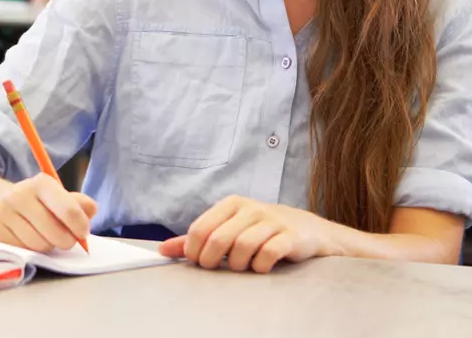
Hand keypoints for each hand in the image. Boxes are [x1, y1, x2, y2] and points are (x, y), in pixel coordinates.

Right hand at [0, 173, 96, 252]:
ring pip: (40, 246)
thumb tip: (92, 210)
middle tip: (66, 239)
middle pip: (56, 234)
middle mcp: (19, 195)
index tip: (83, 232)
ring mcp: (3, 214)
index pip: (69, 210)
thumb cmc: (35, 203)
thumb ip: (77, 203)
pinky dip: (30, 251)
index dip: (81, 226)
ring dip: (48, 247)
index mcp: (41, 183)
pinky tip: (28, 240)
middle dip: (66, 241)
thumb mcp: (56, 196)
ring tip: (44, 237)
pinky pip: (23, 253)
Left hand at [159, 195, 340, 272]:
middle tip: (217, 268)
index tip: (199, 262)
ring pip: (242, 247)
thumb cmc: (262, 230)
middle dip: (212, 261)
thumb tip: (163, 250)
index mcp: (232, 203)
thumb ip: (198, 239)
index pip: (200, 229)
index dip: (193, 252)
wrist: (308, 230)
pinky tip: (261, 266)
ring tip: (242, 266)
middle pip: (218, 240)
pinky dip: (260, 266)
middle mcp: (251, 208)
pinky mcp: (290, 236)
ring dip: (238, 265)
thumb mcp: (229, 228)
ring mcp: (272, 221)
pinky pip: (267, 254)